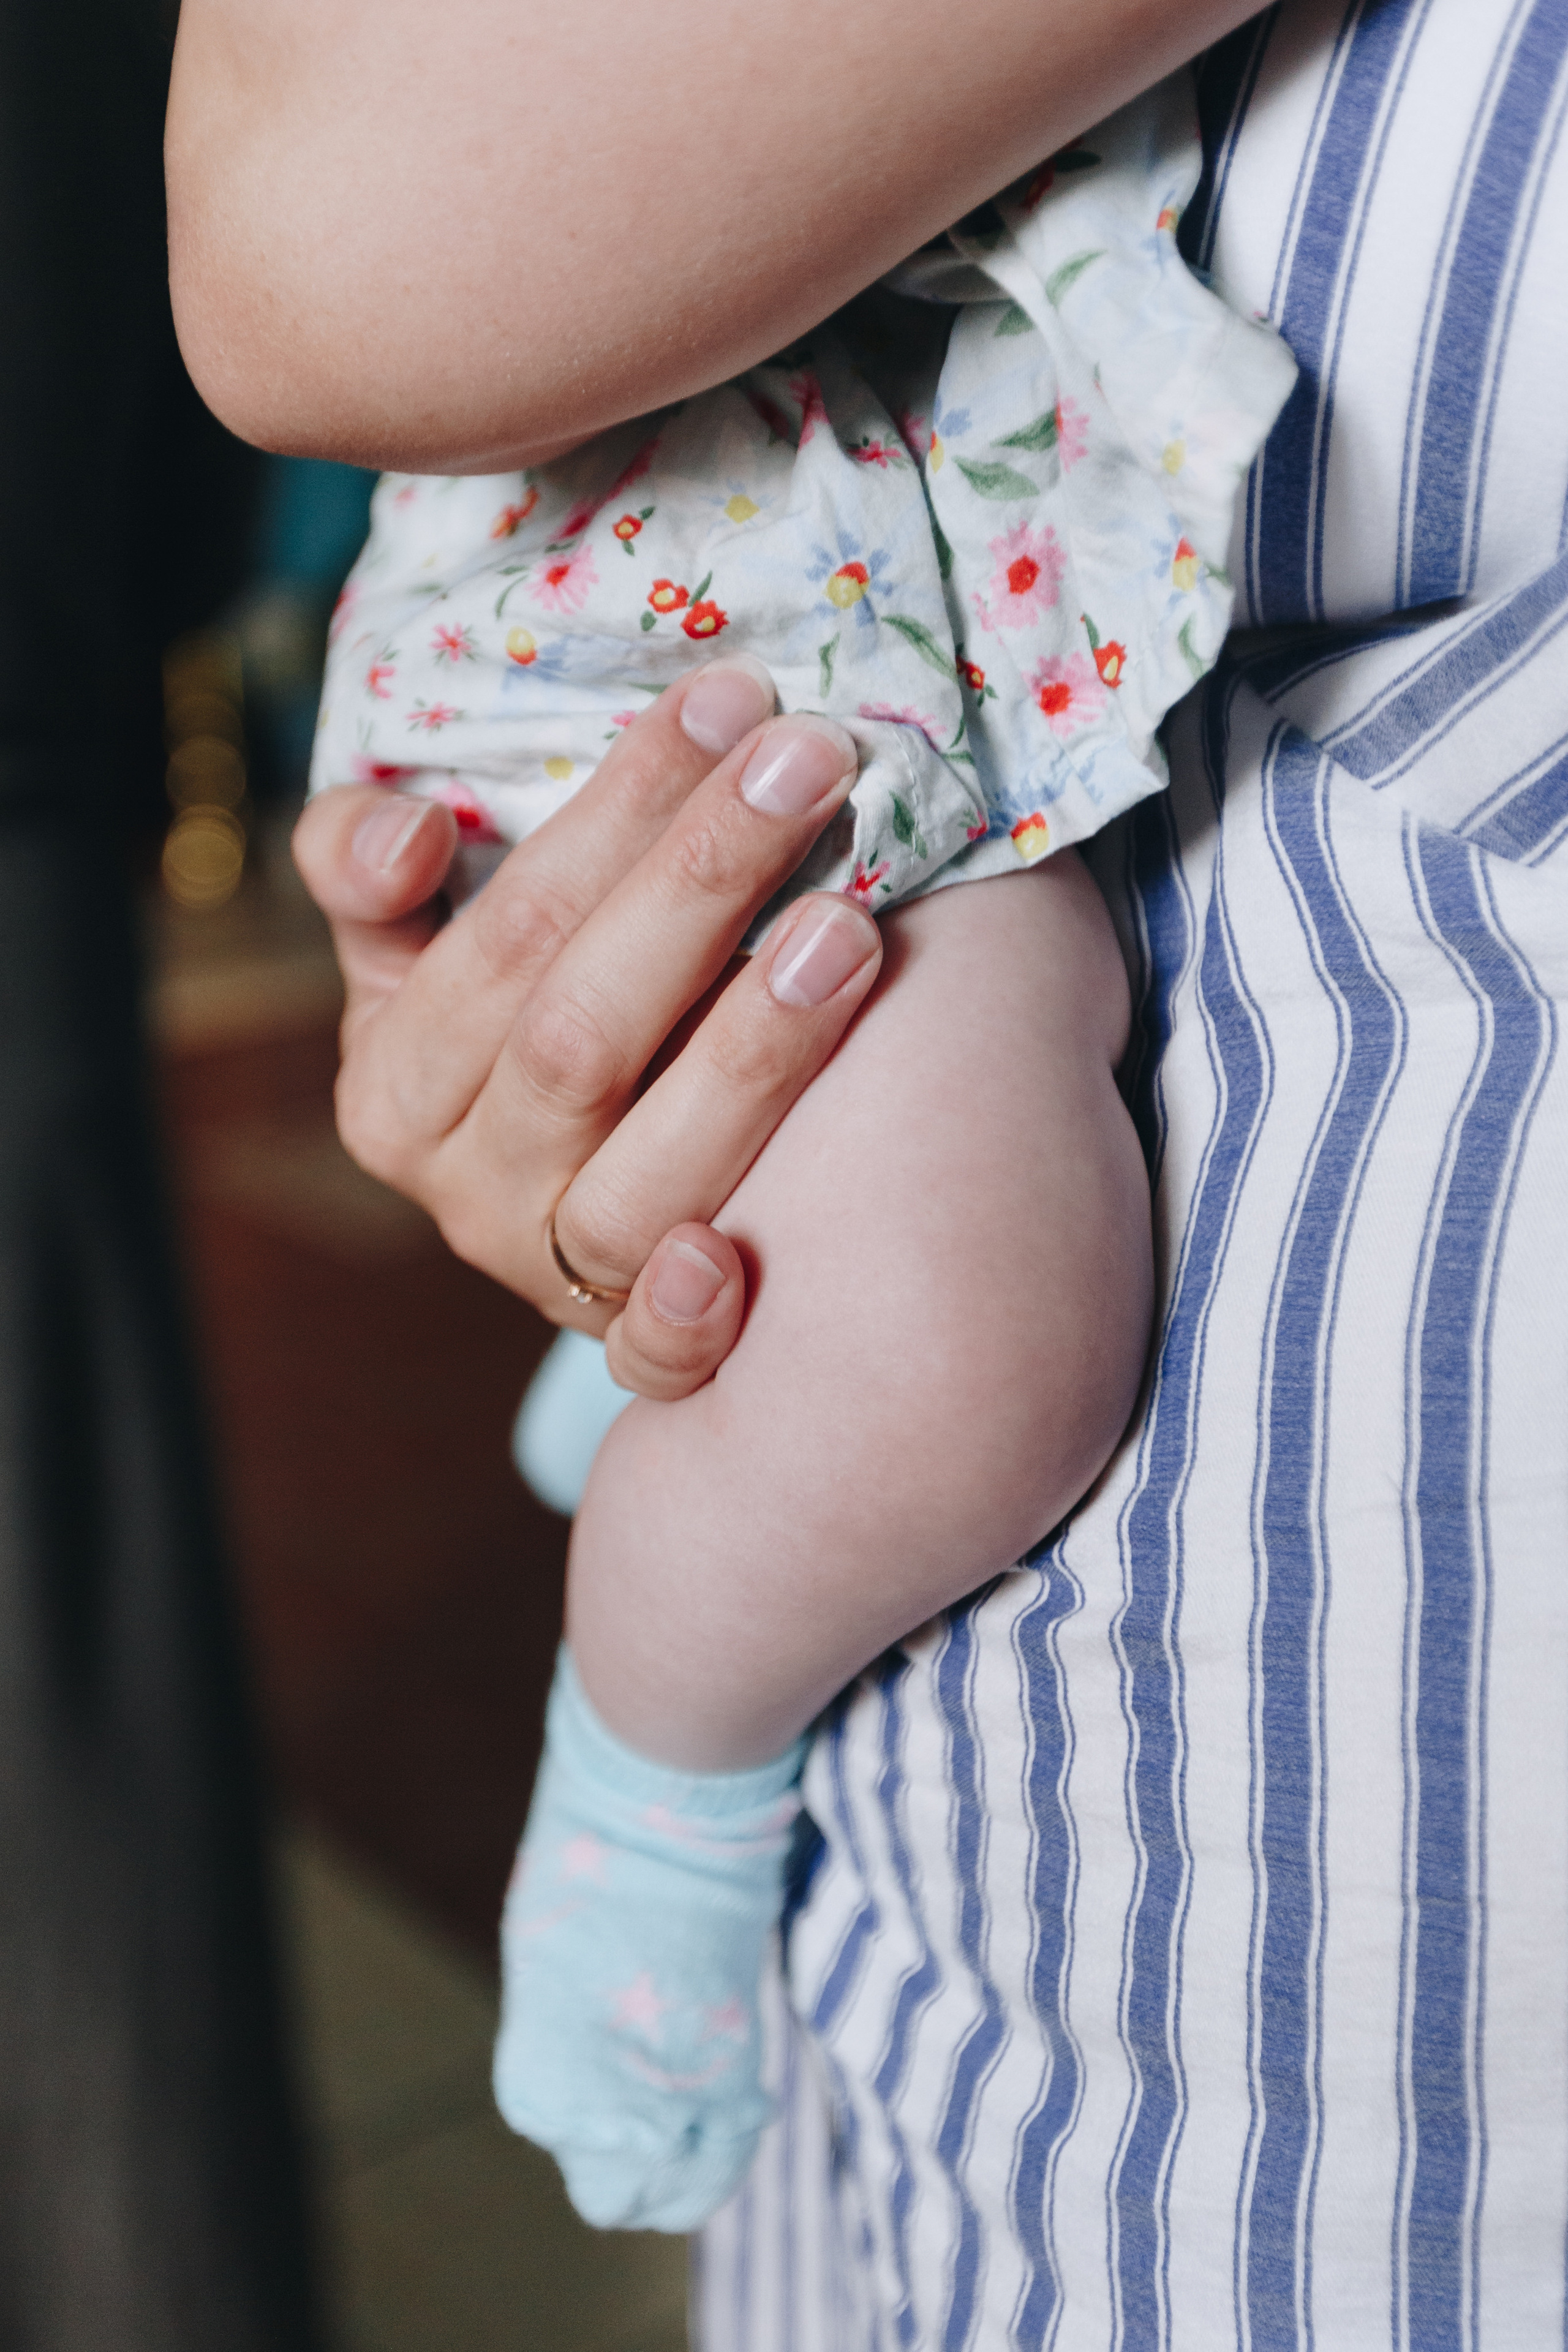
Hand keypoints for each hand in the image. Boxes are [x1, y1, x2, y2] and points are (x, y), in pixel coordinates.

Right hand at [292, 658, 882, 1397]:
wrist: (561, 1182)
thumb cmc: (517, 1016)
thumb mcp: (416, 943)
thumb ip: (372, 871)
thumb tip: (403, 835)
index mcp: (394, 1084)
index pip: (508, 931)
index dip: (616, 815)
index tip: (724, 701)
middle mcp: (464, 1187)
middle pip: (583, 1034)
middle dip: (701, 887)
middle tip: (815, 762)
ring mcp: (547, 1271)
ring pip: (640, 1174)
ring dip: (747, 1056)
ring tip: (853, 928)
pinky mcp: (623, 1342)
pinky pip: (650, 1357)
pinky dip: (686, 1322)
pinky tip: (738, 1261)